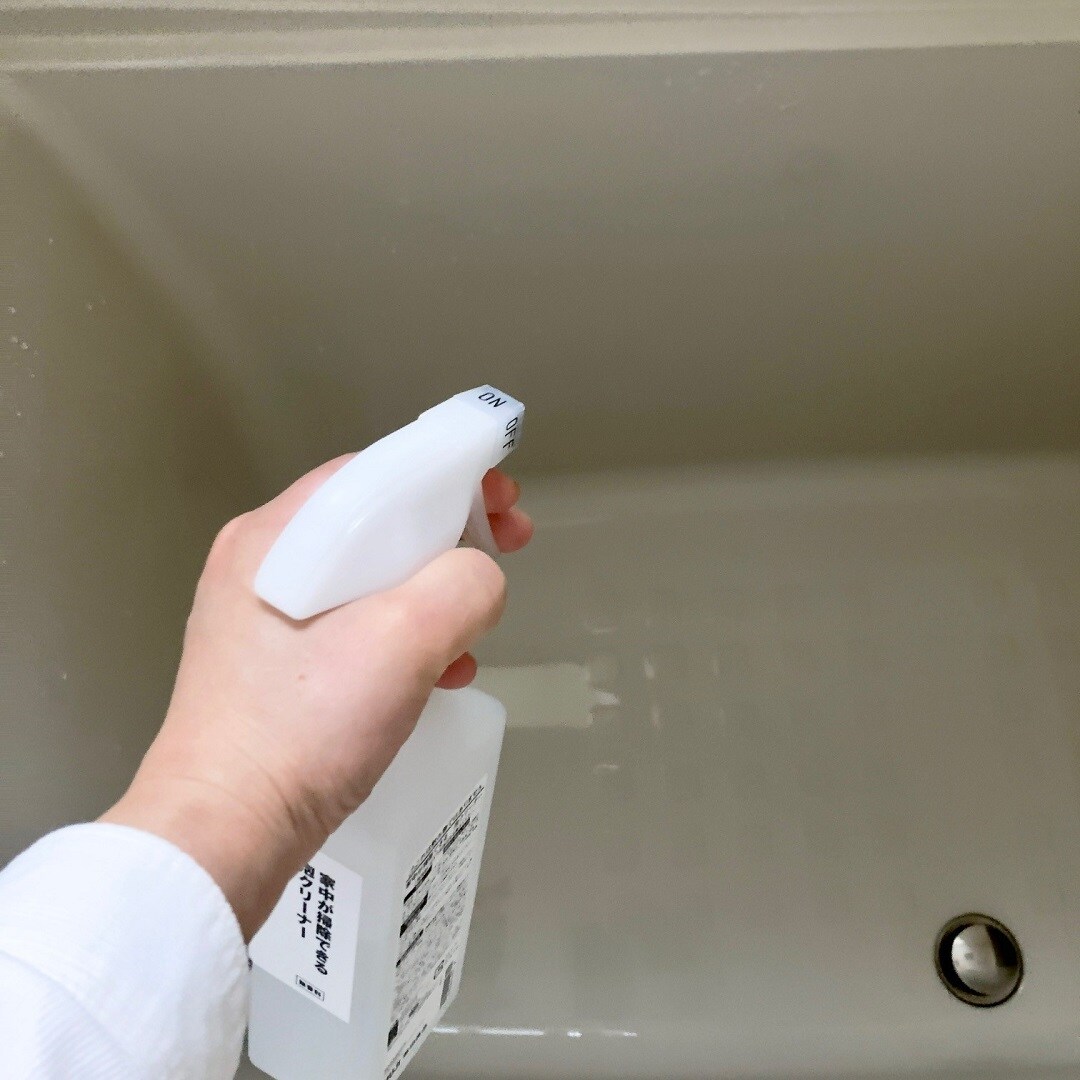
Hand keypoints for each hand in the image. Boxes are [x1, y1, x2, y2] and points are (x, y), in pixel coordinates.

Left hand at [102, 462, 531, 938]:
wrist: (222, 837)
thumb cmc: (303, 730)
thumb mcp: (402, 641)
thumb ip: (462, 585)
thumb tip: (479, 576)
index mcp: (277, 537)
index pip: (376, 473)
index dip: (450, 474)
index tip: (504, 500)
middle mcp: (263, 564)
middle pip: (374, 523)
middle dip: (450, 535)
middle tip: (506, 550)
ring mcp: (263, 618)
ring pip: (369, 578)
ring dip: (433, 593)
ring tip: (476, 628)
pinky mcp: (273, 668)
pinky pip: (352, 626)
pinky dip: (403, 637)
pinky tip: (439, 674)